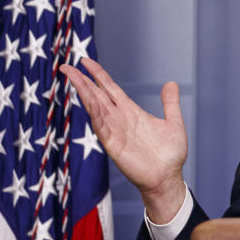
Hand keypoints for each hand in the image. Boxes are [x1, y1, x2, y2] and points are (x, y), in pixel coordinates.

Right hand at [60, 57, 187, 223]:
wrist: (168, 178)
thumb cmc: (169, 154)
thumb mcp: (173, 122)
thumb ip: (170, 103)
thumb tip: (171, 83)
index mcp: (131, 111)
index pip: (110, 88)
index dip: (98, 75)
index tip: (85, 61)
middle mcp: (119, 119)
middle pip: (97, 95)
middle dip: (82, 81)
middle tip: (66, 66)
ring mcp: (115, 131)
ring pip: (96, 108)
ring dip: (85, 93)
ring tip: (74, 78)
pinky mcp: (114, 145)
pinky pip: (102, 127)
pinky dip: (96, 114)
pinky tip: (90, 102)